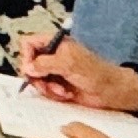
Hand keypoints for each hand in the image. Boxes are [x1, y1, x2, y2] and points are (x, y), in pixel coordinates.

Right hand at [13, 31, 137, 112]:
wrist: (111, 91)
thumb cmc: (96, 72)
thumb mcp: (69, 63)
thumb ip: (45, 63)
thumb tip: (28, 67)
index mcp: (54, 44)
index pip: (29, 44)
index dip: (26, 56)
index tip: (31, 69)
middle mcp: (52, 56)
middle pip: (29, 64)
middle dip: (37, 77)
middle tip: (45, 84)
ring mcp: (55, 71)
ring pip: (36, 79)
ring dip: (47, 87)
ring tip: (62, 90)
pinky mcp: (58, 85)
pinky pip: (45, 90)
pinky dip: (53, 94)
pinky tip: (66, 94)